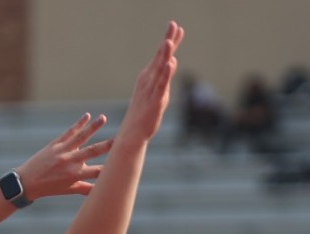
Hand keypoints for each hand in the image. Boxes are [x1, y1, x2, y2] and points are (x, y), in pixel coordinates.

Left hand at [14, 113, 112, 199]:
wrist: (27, 182)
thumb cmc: (49, 188)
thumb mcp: (69, 190)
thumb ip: (86, 188)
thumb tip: (102, 191)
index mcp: (75, 175)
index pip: (98, 171)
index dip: (111, 168)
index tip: (123, 162)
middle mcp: (70, 162)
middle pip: (93, 151)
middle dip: (108, 145)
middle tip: (121, 137)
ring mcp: (62, 151)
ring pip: (81, 137)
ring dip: (93, 127)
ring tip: (104, 118)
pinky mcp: (55, 144)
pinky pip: (69, 132)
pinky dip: (78, 124)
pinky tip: (87, 116)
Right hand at [118, 21, 183, 144]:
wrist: (133, 132)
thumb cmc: (145, 112)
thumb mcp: (159, 90)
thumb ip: (166, 75)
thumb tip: (173, 60)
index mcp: (149, 76)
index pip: (162, 55)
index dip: (170, 40)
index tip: (176, 26)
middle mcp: (149, 79)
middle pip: (161, 57)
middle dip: (168, 41)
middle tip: (173, 24)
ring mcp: (151, 89)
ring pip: (159, 69)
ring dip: (164, 55)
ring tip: (169, 41)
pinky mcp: (155, 100)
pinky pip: (161, 85)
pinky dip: (166, 74)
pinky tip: (171, 63)